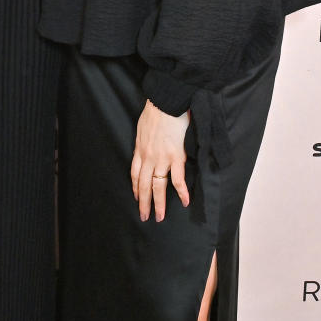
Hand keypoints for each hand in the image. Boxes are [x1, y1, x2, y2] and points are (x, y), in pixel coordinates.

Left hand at [131, 100, 190, 221]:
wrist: (165, 102)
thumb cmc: (155, 110)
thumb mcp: (142, 126)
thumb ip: (145, 138)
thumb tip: (148, 141)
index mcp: (140, 149)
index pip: (135, 174)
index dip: (135, 188)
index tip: (136, 197)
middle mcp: (148, 158)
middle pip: (144, 185)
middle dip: (144, 203)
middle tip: (145, 216)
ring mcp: (161, 159)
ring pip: (158, 186)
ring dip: (159, 203)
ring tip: (160, 217)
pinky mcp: (175, 157)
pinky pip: (178, 179)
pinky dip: (182, 192)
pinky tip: (185, 202)